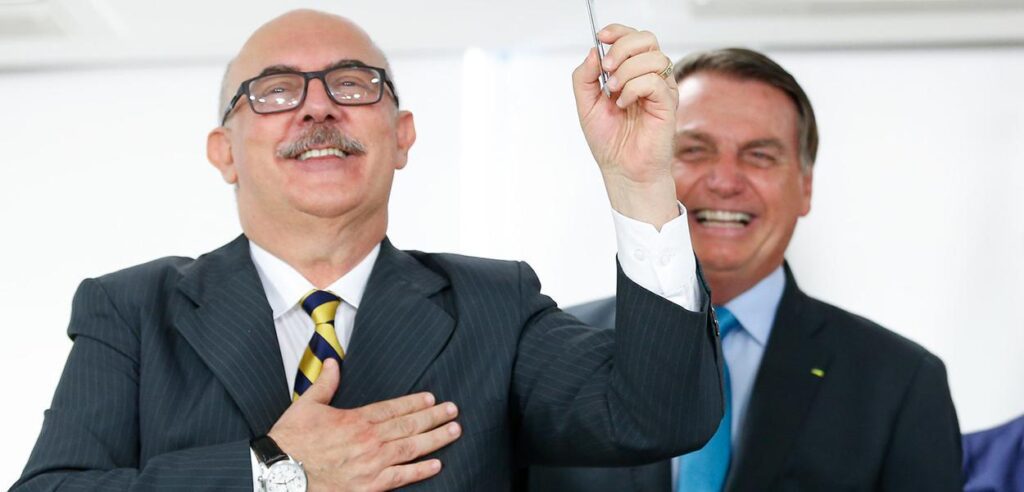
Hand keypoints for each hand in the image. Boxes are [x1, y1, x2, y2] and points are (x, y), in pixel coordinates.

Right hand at [268, 359, 460, 490]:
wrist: (280, 474)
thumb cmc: (291, 441)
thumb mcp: (306, 405)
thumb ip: (325, 384)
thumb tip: (332, 362)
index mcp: (355, 419)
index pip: (393, 408)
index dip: (414, 403)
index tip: (431, 398)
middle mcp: (368, 440)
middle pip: (409, 426)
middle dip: (434, 417)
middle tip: (453, 411)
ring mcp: (371, 464)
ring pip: (411, 449)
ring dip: (435, 439)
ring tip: (454, 431)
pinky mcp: (369, 486)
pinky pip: (401, 478)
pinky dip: (420, 471)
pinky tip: (436, 464)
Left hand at [573, 24, 679, 229]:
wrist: (621, 169)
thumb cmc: (609, 141)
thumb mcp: (585, 104)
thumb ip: (585, 76)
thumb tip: (594, 51)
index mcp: (632, 73)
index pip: (633, 37)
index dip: (618, 31)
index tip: (601, 37)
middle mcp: (650, 77)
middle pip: (646, 39)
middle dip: (621, 49)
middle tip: (606, 71)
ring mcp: (661, 89)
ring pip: (652, 57)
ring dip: (626, 71)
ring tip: (614, 94)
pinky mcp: (668, 103)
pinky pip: (654, 81)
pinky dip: (633, 89)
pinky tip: (624, 105)